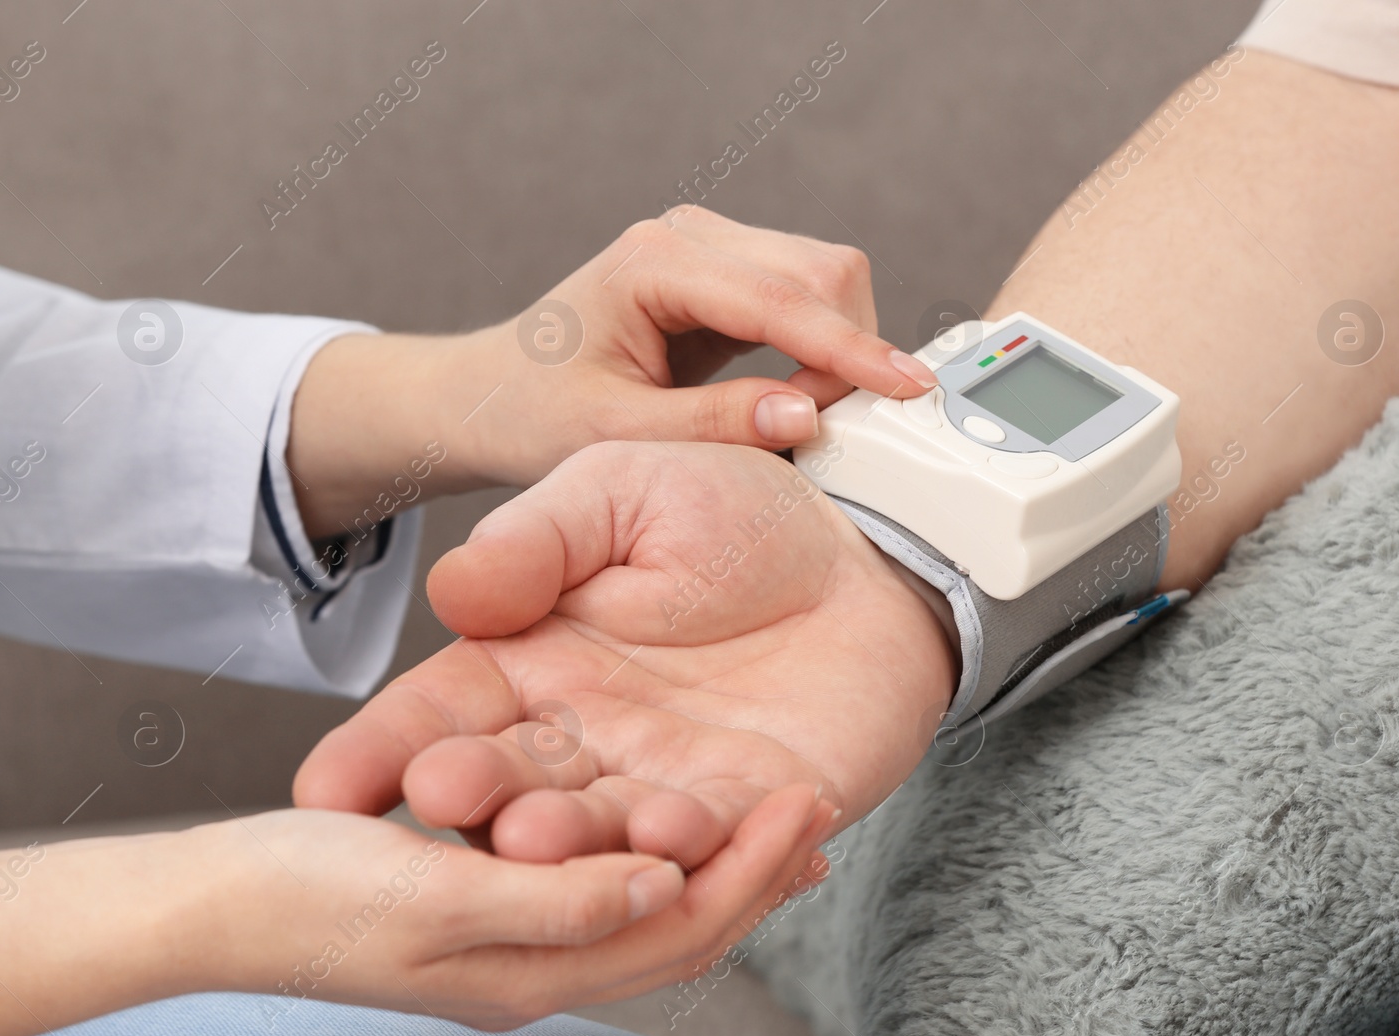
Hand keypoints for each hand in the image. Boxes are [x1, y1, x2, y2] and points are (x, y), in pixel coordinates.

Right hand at [193, 793, 834, 1027]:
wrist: (203, 902)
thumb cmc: (298, 894)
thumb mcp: (430, 898)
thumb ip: (551, 901)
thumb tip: (657, 890)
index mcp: (527, 967)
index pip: (667, 931)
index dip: (742, 877)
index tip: (801, 817)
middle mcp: (536, 961)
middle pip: (673, 927)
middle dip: (751, 873)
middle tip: (816, 814)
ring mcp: (517, 938)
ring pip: (647, 910)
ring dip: (720, 865)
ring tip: (785, 820)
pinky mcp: (494, 903)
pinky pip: (602, 886)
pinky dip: (661, 853)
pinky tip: (687, 823)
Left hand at [286, 207, 935, 536]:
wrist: (493, 397)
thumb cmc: (534, 414)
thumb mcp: (617, 436)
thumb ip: (715, 424)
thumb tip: (809, 414)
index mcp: (654, 261)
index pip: (781, 298)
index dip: (850, 349)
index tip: (906, 389)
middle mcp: (687, 236)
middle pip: (823, 272)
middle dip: (849, 351)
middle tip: (830, 433)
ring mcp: (709, 248)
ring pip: (827, 279)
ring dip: (839, 349)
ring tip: (804, 420)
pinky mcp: (725, 276)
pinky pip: (806, 298)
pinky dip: (822, 347)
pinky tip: (798, 396)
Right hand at [294, 441, 957, 867]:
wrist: (869, 550)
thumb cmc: (740, 512)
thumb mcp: (622, 491)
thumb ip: (537, 540)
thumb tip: (451, 595)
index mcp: (530, 661)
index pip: (439, 714)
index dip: (384, 749)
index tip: (329, 788)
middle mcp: (582, 735)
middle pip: (508, 784)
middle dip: (472, 796)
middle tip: (442, 795)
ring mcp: (659, 780)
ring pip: (598, 829)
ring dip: (568, 840)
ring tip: (537, 836)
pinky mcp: (744, 809)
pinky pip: (707, 841)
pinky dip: (687, 846)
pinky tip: (672, 835)